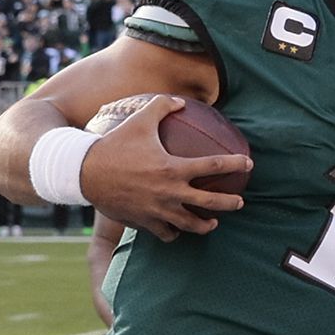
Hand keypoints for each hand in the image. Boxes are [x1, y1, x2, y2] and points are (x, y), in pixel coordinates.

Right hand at [80, 96, 248, 239]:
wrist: (85, 173)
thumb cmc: (114, 144)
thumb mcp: (139, 119)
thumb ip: (162, 106)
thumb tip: (180, 102)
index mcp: (174, 167)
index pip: (215, 165)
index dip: (236, 164)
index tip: (248, 164)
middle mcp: (170, 193)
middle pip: (211, 202)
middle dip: (230, 203)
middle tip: (239, 203)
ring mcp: (158, 211)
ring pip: (191, 225)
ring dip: (205, 225)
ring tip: (212, 223)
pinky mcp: (145, 222)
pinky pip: (167, 233)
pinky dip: (175, 232)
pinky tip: (178, 229)